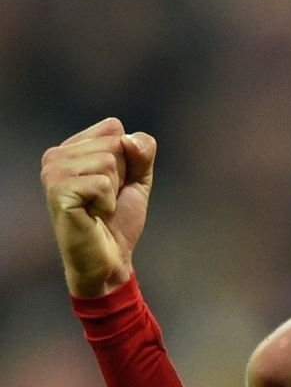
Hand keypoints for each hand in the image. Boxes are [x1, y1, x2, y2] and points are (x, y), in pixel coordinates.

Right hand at [41, 118, 155, 296]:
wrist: (110, 258)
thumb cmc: (119, 219)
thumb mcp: (138, 179)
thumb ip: (142, 152)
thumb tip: (128, 139)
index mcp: (72, 147)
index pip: (114, 128)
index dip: (128, 158)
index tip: (115, 183)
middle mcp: (56, 155)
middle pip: (114, 143)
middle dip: (122, 175)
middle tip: (106, 199)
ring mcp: (52, 172)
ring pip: (109, 160)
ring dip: (114, 190)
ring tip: (98, 207)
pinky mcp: (57, 191)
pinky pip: (103, 183)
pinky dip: (108, 202)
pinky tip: (93, 214)